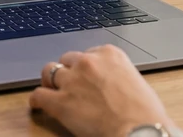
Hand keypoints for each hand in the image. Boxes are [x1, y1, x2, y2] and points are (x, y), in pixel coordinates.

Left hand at [29, 45, 177, 136]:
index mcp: (109, 54)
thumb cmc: (145, 112)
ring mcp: (73, 81)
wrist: (140, 129)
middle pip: (67, 60)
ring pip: (49, 72)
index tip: (83, 74)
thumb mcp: (135, 80)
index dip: (83, 66)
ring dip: (50, 82)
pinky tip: (37, 104)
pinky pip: (39, 95)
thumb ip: (116, 75)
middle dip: (67, 71)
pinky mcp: (61, 101)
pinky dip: (37, 100)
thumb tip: (108, 83)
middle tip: (68, 83)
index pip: (87, 53)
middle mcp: (88, 62)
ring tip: (50, 89)